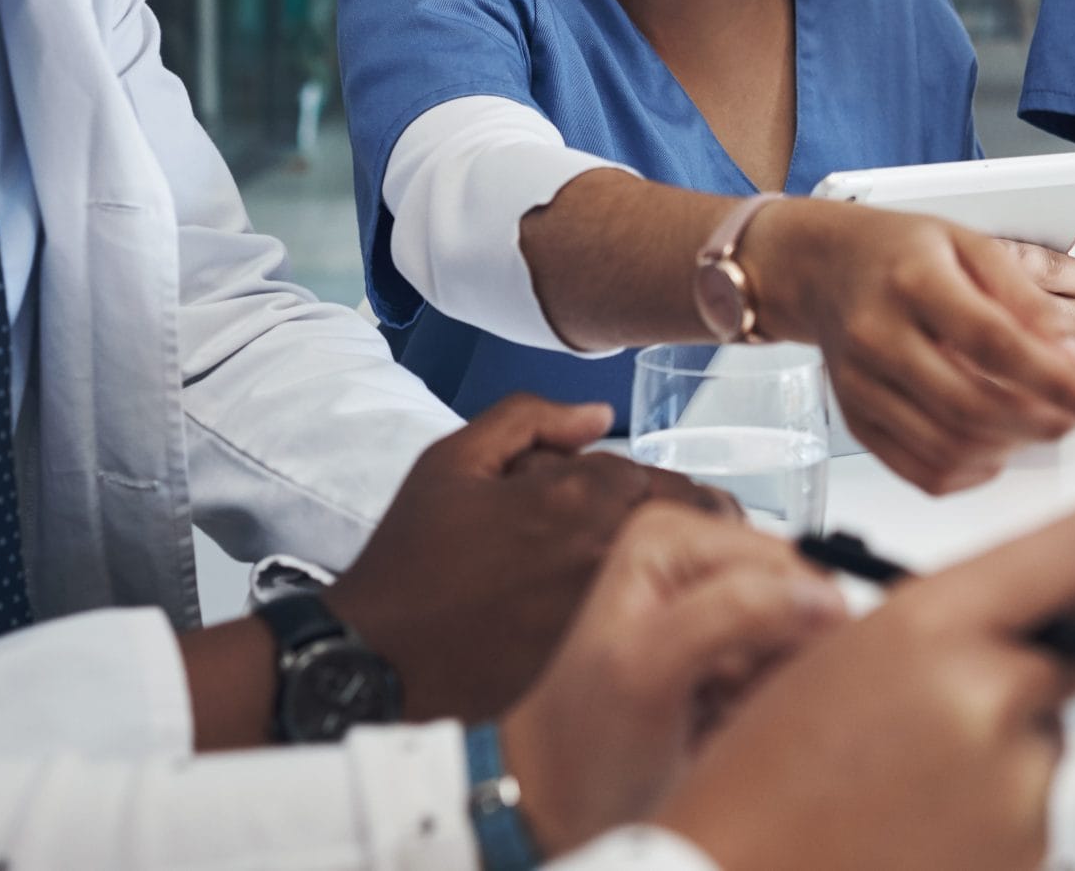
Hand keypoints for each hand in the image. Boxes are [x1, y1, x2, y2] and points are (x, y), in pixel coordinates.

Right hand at [324, 394, 732, 722]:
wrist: (380, 658)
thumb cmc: (410, 559)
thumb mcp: (452, 459)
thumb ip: (530, 417)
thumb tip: (598, 415)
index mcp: (575, 496)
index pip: (661, 476)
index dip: (648, 484)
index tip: (629, 499)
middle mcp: (603, 552)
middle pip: (695, 522)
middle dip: (690, 518)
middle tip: (673, 529)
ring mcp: (610, 611)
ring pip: (684, 575)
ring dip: (680, 566)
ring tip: (652, 574)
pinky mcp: (603, 660)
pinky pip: (659, 627)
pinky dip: (660, 617)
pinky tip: (629, 621)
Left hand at [500, 504, 845, 854]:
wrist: (561, 799)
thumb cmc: (586, 740)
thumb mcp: (648, 668)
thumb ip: (731, 613)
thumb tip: (820, 595)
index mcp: (672, 534)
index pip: (789, 561)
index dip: (801, 621)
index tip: (767, 677)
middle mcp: (697, 558)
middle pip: (801, 597)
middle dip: (780, 659)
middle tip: (726, 699)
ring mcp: (716, 604)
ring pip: (803, 638)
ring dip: (774, 687)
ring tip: (716, 713)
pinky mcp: (731, 649)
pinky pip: (788, 670)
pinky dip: (768, 704)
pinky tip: (721, 721)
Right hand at [654, 463, 1074, 870]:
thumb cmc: (756, 778)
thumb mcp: (835, 661)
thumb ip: (938, 630)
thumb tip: (1009, 628)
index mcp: (934, 628)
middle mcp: (993, 700)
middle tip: (1014, 654)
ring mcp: (1020, 788)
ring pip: (1049, 731)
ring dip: (1005, 738)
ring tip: (901, 778)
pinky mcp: (1031, 854)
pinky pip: (1030, 805)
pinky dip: (989, 805)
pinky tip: (914, 822)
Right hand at [743, 198, 1074, 494]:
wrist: (822, 269)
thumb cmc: (897, 253)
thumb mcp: (967, 243)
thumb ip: (1021, 296)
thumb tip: (1069, 354)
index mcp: (913, 282)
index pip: (996, 345)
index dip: (1060, 384)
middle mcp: (879, 337)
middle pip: (974, 407)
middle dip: (1044, 422)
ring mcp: (861, 386)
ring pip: (951, 448)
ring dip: (1012, 447)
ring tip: (1036, 420)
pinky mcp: (856, 420)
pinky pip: (922, 471)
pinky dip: (972, 471)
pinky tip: (993, 445)